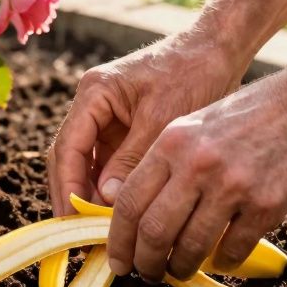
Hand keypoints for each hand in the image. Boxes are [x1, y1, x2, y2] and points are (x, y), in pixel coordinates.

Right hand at [47, 34, 243, 216]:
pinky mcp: (124, 129)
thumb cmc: (194, 74)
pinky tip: (120, 216)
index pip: (68, 147)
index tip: (72, 222)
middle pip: (70, 158)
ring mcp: (107, 117)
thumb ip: (132, 159)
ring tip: (100, 233)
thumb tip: (106, 200)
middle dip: (73, 197)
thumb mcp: (163, 118)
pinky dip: (112, 189)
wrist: (219, 50)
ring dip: (91, 197)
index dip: (67, 187)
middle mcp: (93, 104)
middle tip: (80, 236)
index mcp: (95, 92)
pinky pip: (109, 164)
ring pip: (88, 165)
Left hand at [105, 64, 286, 280]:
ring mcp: (233, 184)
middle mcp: (197, 163)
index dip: (118, 239)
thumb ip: (169, 162)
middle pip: (153, 231)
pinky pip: (233, 250)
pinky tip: (220, 259)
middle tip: (147, 275)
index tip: (118, 258)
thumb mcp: (198, 123)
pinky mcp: (268, 203)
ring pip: (190, 247)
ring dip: (181, 268)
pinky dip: (222, 262)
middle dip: (145, 263)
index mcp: (173, 141)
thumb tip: (142, 212)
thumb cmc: (256, 111)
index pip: (129, 201)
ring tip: (180, 271)